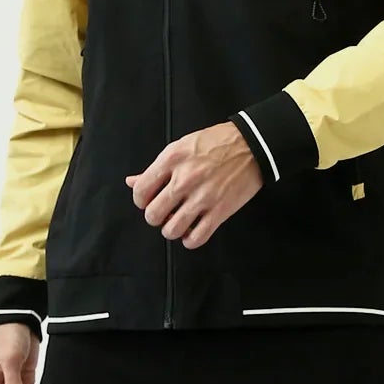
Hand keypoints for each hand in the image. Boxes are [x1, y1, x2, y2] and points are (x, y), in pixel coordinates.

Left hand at [126, 122, 261, 245]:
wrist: (252, 145)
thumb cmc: (216, 143)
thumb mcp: (181, 146)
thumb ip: (156, 167)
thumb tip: (131, 182)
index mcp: (172, 159)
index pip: (140, 191)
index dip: (141, 201)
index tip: (149, 200)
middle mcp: (185, 179)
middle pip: (153, 215)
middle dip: (156, 217)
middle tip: (164, 212)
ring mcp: (203, 197)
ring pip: (171, 230)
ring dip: (172, 230)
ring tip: (178, 222)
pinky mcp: (220, 211)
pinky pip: (196, 238)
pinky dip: (190, 240)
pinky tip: (192, 231)